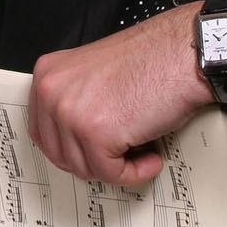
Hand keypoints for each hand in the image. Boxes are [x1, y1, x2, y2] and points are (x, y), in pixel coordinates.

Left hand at [27, 2, 211, 184]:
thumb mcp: (94, 74)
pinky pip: (109, 173)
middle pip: (59, 154)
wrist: (184, 53)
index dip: (71, 149)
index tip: (91, 153)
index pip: (42, 131)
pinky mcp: (96, 133)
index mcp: (48, 74)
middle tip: (121, 154)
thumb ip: (75, 100)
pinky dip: (134, 173)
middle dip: (93, 161)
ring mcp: (70, 112)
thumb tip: (73, 141)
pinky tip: (152, 156)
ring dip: (116, 167)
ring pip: (84, 168)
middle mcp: (52, 90)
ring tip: (142, 149)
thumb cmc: (152, 60)